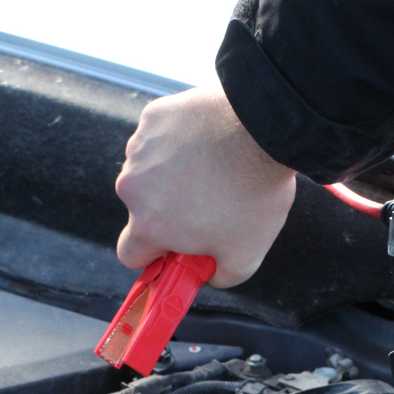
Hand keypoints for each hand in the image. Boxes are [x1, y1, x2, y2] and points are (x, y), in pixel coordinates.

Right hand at [114, 86, 297, 287]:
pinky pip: (160, 137)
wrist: (263, 129)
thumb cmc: (254, 192)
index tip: (174, 248)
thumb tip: (209, 273)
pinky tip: (209, 141)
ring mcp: (140, 148)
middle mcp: (132, 187)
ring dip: (173, 173)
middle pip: (141, 209)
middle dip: (168, 211)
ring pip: (149, 171)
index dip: (153, 255)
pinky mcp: (154, 117)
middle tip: (209, 203)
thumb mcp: (246, 256)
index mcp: (148, 226)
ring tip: (214, 168)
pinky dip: (179, 141)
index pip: (129, 254)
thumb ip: (219, 276)